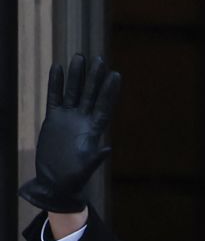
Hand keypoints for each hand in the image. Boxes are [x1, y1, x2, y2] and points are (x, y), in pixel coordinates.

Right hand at [19, 53, 121, 212]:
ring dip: (76, 76)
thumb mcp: (86, 168)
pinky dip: (56, 84)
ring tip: (79, 57)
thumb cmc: (74, 179)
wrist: (56, 182)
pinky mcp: (53, 119)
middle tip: (100, 59)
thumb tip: (108, 148)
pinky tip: (58, 69)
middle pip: (90, 95)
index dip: (109, 92)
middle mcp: (82, 122)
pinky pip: (55, 97)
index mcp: (93, 132)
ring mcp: (67, 119)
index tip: (116, 75)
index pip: (104, 107)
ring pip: (73, 92)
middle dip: (95, 78)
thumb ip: (96, 158)